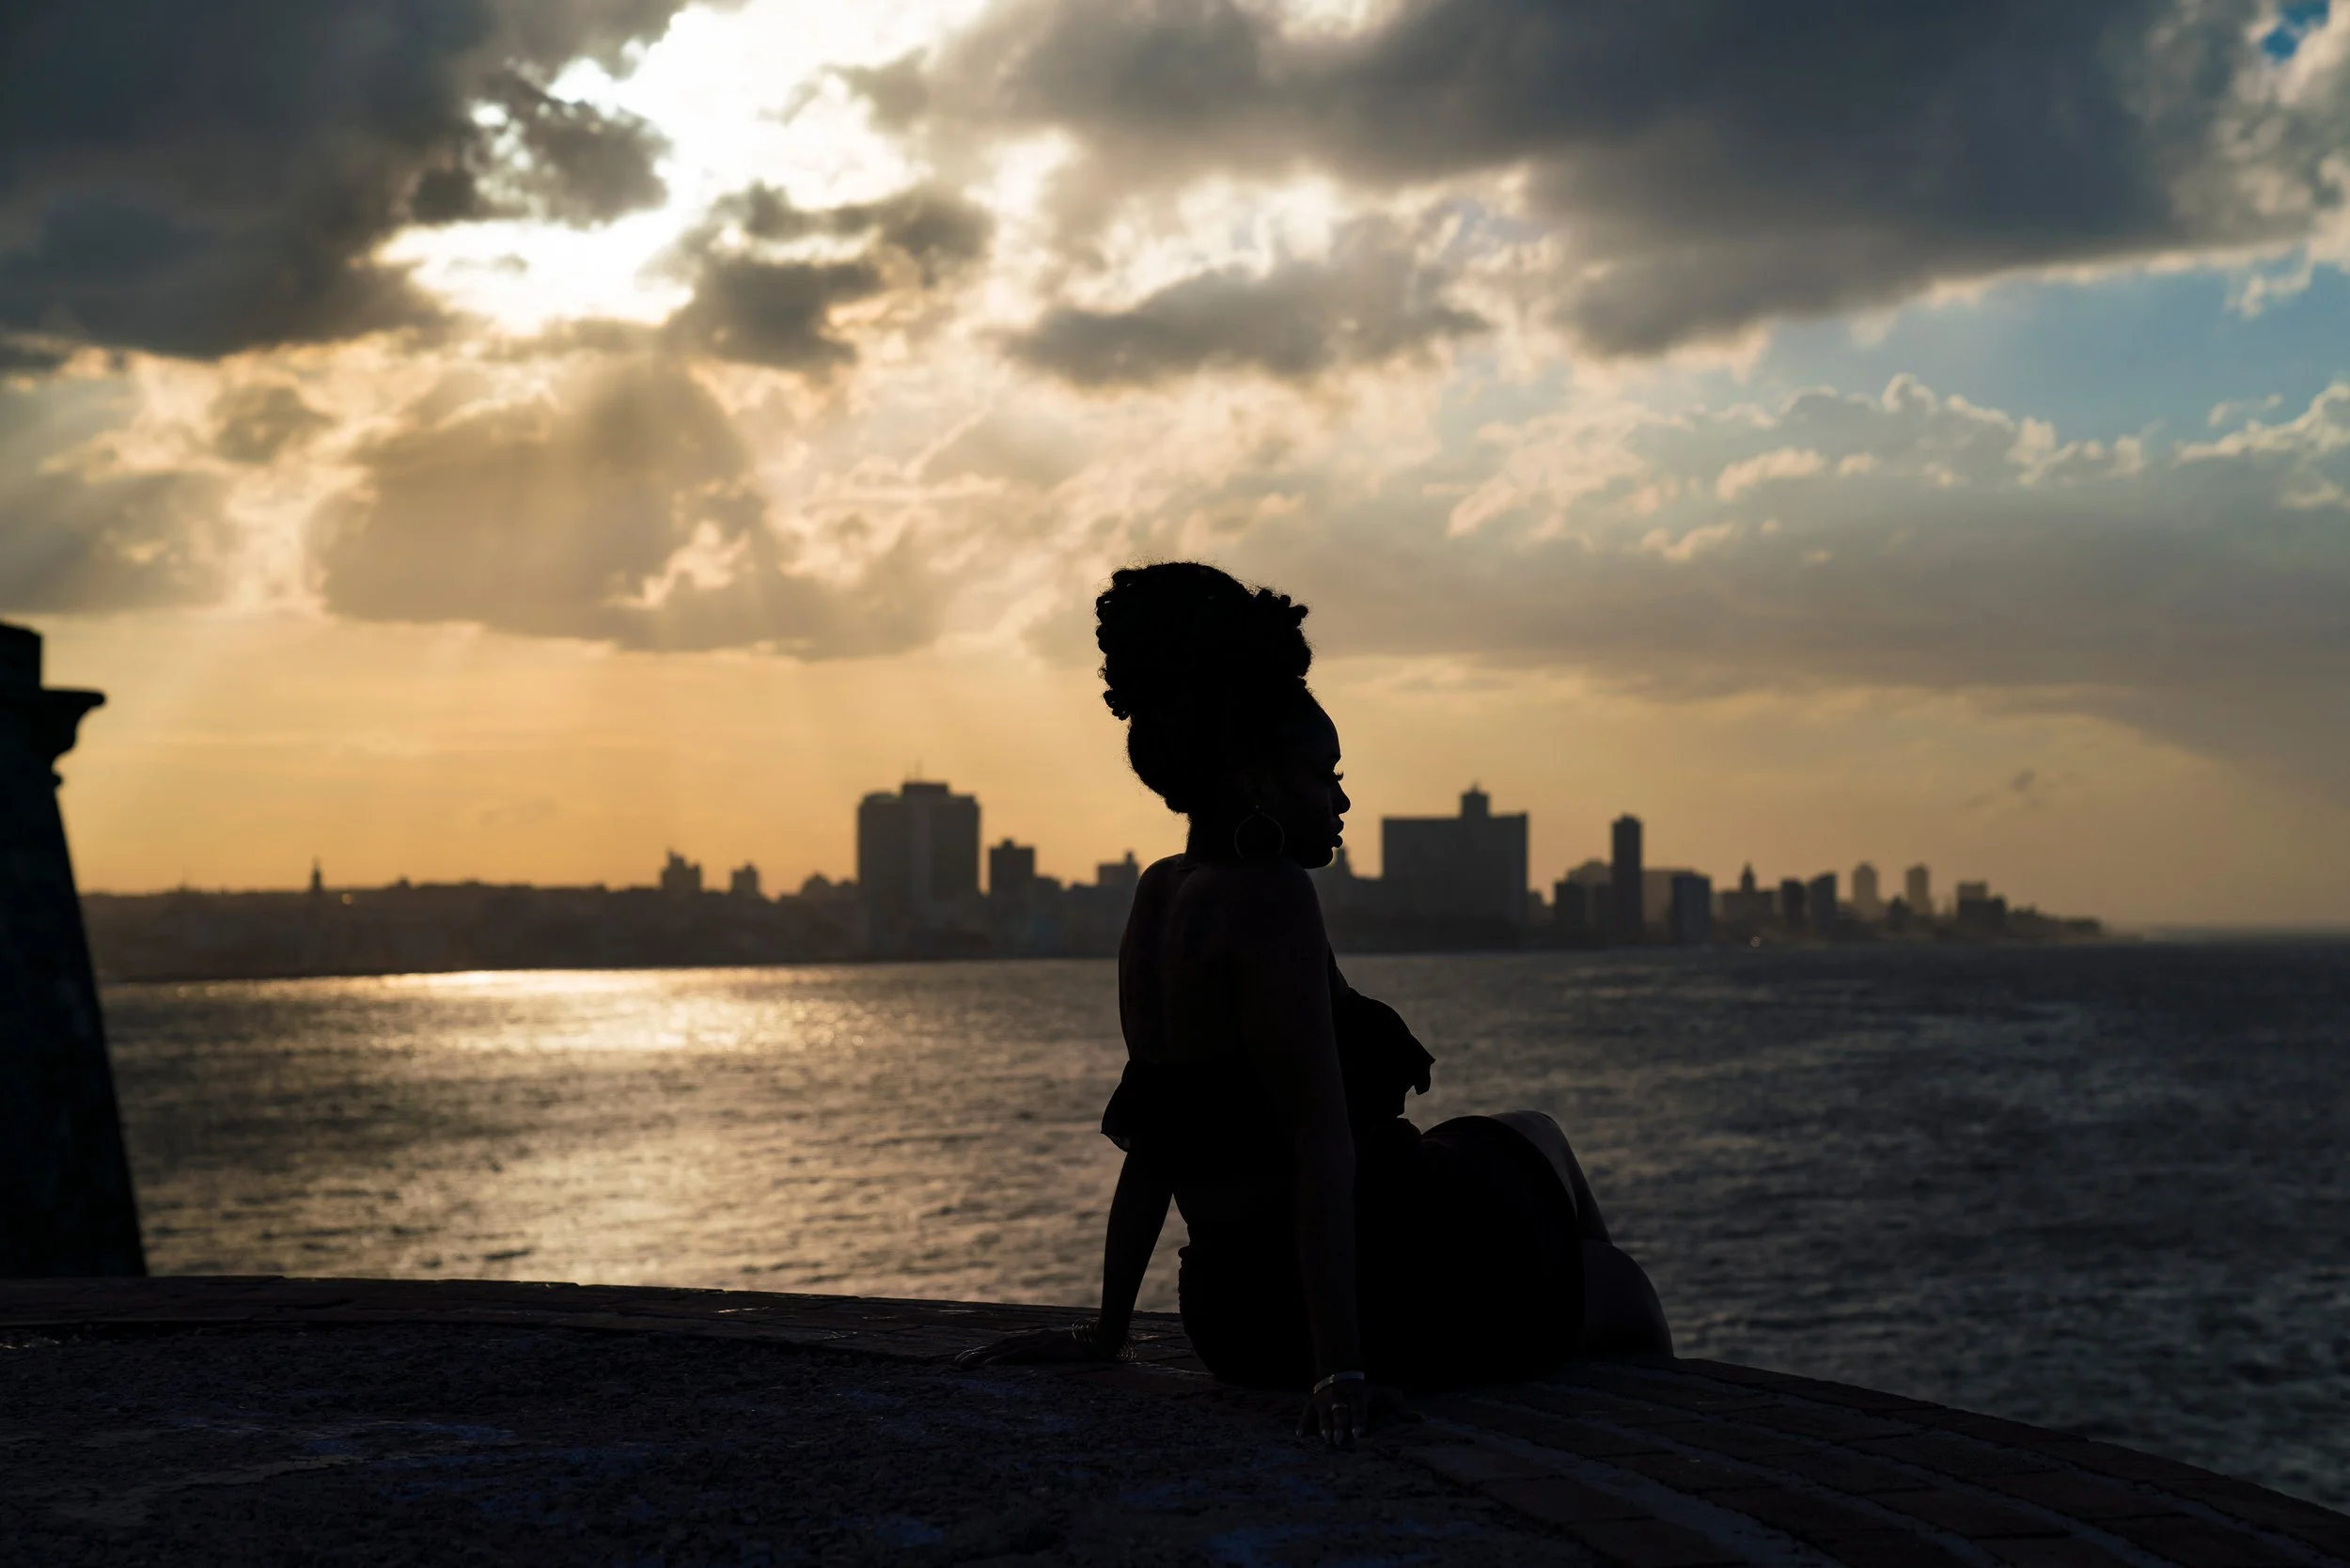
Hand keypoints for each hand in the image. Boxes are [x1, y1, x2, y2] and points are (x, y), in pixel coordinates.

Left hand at [954, 1322, 1123, 1368]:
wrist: (1105, 1337)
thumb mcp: (1066, 1351)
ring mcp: (1038, 1341)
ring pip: (1002, 1349)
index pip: (1006, 1344)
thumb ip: (1053, 1353)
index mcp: (1036, 1339)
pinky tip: (987, 1366)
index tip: (968, 1359)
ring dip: (981, 1357)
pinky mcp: (1044, 1348)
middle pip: (998, 1345)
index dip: (986, 1351)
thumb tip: (1045, 1360)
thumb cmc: (1088, 1346)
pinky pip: (1018, 1355)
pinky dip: (1001, 1359)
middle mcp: (1033, 1337)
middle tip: (955, 1363)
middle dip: (976, 1354)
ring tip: (963, 1365)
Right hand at [1295, 1377, 1408, 1448]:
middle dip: (1340, 1425)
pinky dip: (1302, 1424)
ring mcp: (1325, 1400)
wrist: (1340, 1374)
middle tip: (1340, 1440)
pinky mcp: (1313, 1403)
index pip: (1359, 1410)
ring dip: (1324, 1426)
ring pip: (1323, 1413)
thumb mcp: (1381, 1394)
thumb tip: (1420, 1419)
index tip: (1359, 1433)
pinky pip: (1306, 1413)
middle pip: (1340, 1412)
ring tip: (1325, 1438)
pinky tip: (1299, 1436)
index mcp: (1358, 1397)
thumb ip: (1399, 1406)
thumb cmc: (1364, 1392)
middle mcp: (1341, 1398)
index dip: (1359, 1421)